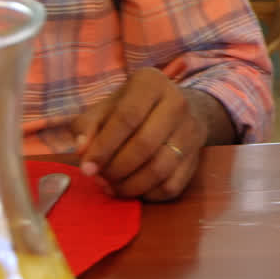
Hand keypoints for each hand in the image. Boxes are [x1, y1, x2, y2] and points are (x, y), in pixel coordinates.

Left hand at [71, 68, 206, 201]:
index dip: (104, 147)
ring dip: (131, 185)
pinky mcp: (197, 156)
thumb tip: (83, 152)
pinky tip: (133, 189)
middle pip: (145, 145)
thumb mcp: (106, 107)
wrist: (176, 109)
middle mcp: (178, 103)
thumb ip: (87, 126)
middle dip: (117, 169)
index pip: (127, 117)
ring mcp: (192, 131)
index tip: (87, 168)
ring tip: (113, 187)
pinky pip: (173, 185)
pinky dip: (148, 194)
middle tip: (100, 179)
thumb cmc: (132, 108)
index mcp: (151, 84)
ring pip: (160, 168)